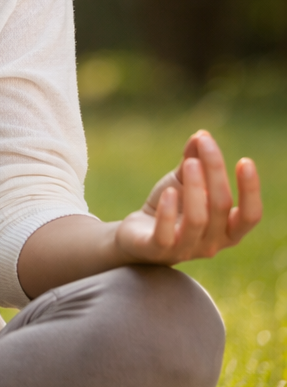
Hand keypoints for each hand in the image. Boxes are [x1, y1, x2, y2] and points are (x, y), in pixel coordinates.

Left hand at [114, 129, 261, 264]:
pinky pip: (166, 234)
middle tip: (205, 144)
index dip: (250, 190)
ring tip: (190, 162)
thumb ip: (193, 161)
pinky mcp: (158, 250)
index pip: (251, 215)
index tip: (245, 161)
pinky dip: (168, 212)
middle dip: (215, 172)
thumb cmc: (169, 208)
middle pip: (221, 207)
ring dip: (195, 188)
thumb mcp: (182, 182)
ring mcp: (186, 250)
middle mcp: (212, 244)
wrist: (136, 235)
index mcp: (227, 230)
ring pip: (198, 220)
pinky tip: (168, 191)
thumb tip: (201, 135)